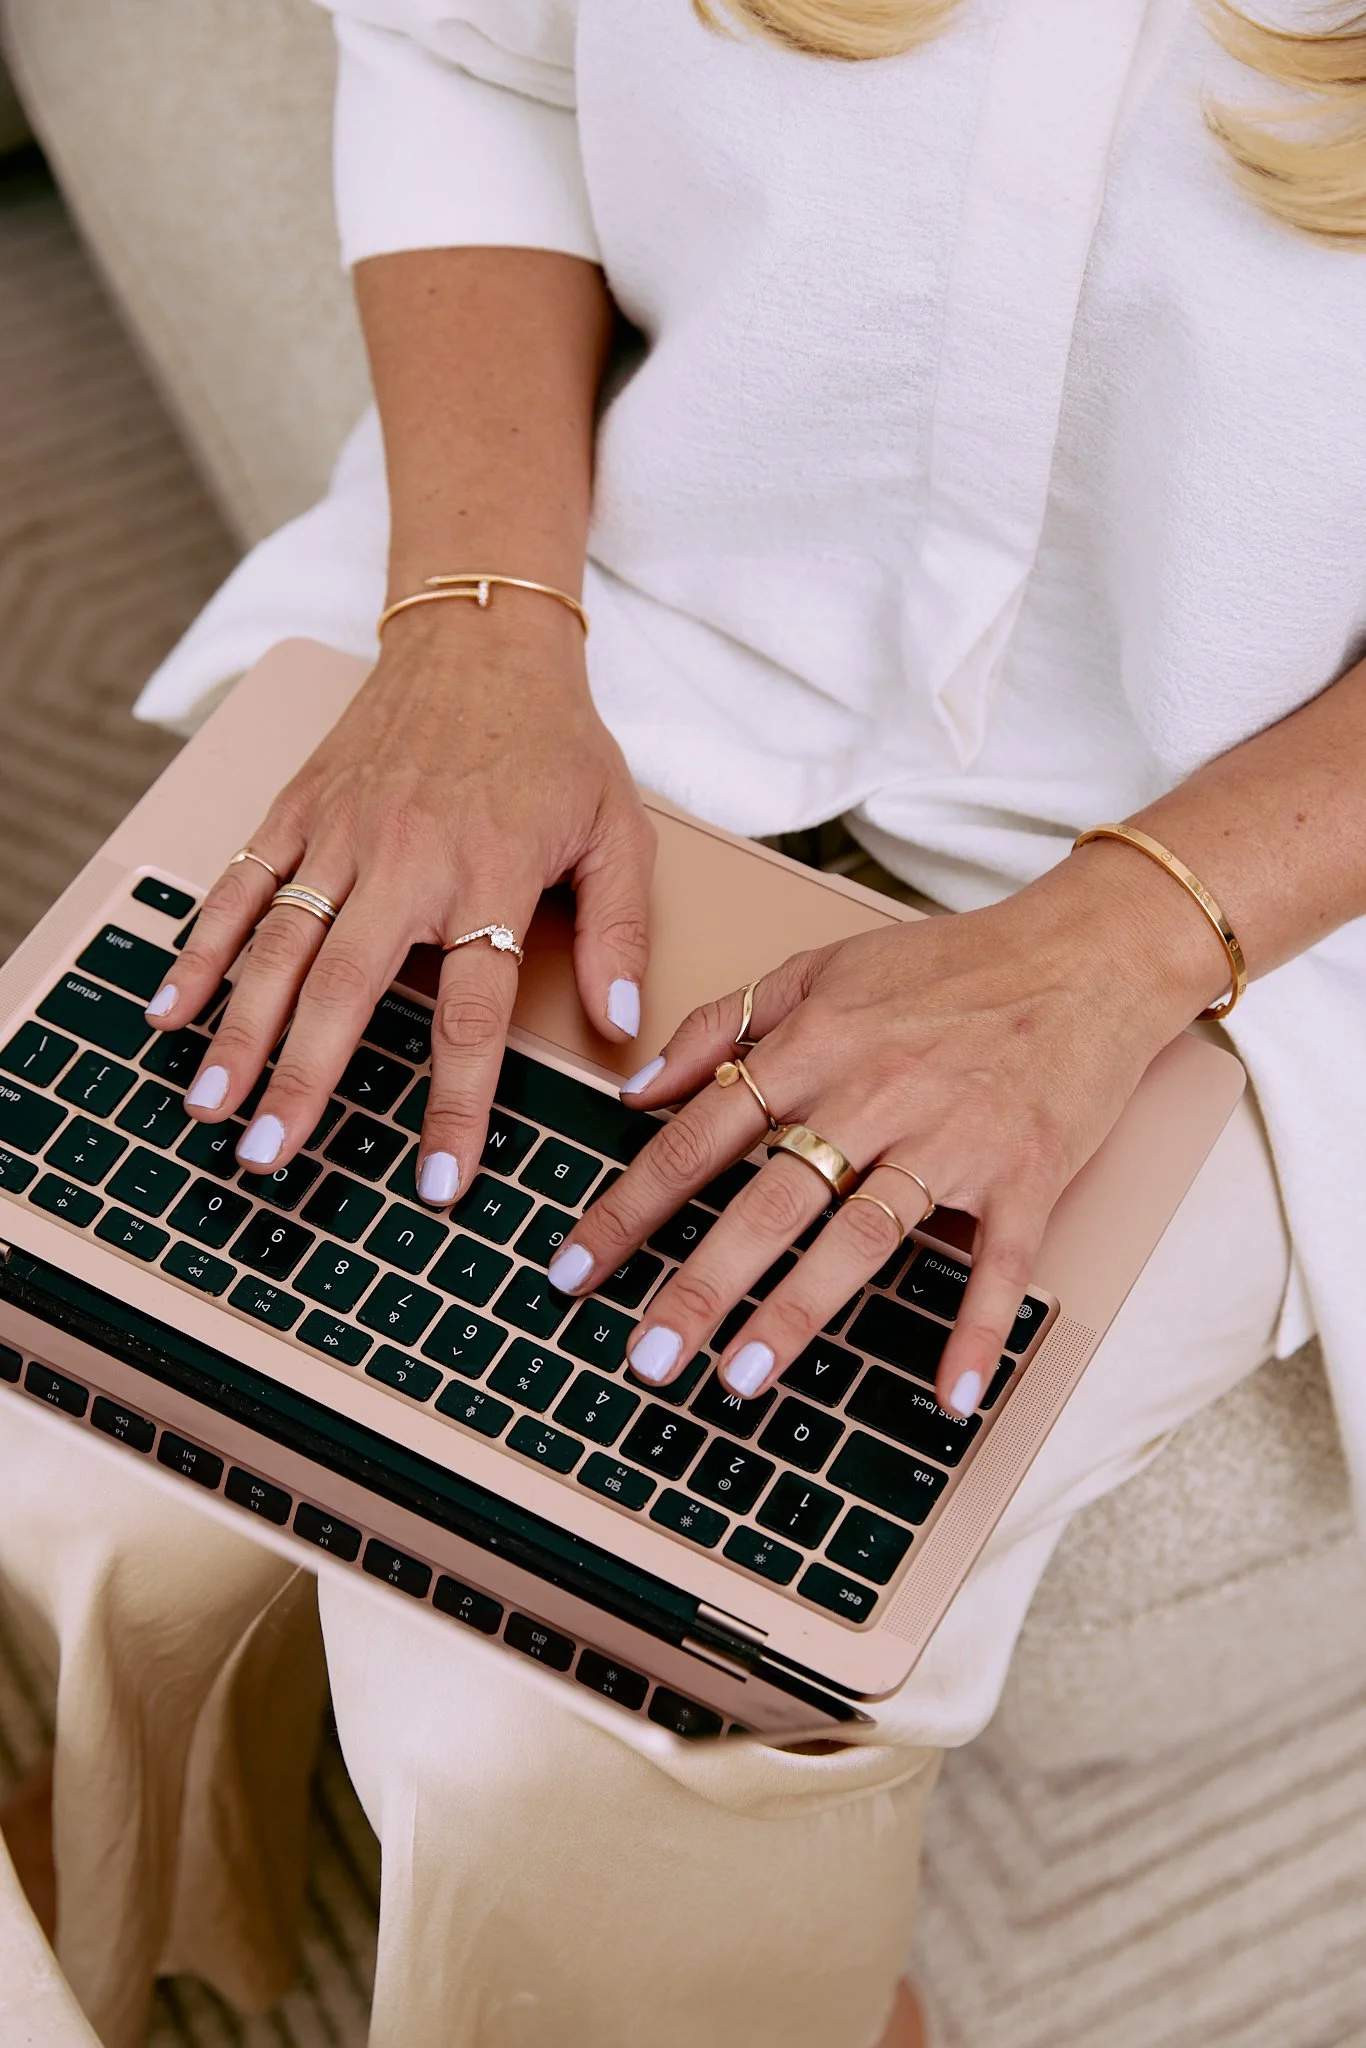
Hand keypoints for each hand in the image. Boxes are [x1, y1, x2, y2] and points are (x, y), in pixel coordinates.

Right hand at [142, 601, 654, 1204]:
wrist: (482, 635)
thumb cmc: (556, 741)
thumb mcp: (619, 828)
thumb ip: (622, 931)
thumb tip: (623, 1028)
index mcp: (490, 874)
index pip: (470, 1012)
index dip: (457, 1105)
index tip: (440, 1182)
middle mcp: (407, 858)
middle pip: (344, 986)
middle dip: (302, 1078)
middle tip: (269, 1153)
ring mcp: (342, 831)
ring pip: (278, 942)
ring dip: (238, 1028)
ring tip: (208, 1104)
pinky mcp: (300, 806)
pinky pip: (243, 880)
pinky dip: (203, 942)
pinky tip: (173, 1004)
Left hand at [547, 846, 1227, 1416]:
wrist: (1086, 951)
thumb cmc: (950, 965)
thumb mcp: (820, 968)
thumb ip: (723, 1026)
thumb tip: (636, 1089)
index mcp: (817, 1045)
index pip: (700, 1136)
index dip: (631, 1207)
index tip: (574, 1270)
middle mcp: (876, 1094)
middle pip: (770, 1200)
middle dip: (699, 1283)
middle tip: (645, 1354)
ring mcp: (954, 1140)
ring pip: (862, 1237)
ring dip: (797, 1312)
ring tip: (738, 1379)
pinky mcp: (1027, 1175)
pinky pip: (999, 1265)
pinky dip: (977, 1330)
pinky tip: (948, 1396)